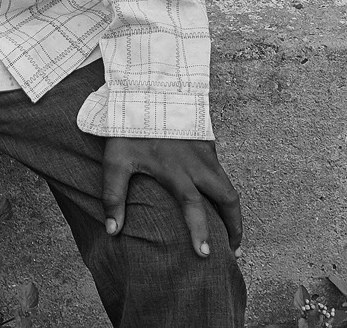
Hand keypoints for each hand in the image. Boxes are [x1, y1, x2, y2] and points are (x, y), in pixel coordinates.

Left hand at [101, 136, 242, 256]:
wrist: (148, 90)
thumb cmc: (131, 127)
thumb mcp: (116, 160)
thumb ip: (113, 196)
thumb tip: (112, 231)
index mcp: (176, 170)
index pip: (194, 206)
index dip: (201, 232)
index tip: (205, 255)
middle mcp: (197, 164)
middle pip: (227, 199)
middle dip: (234, 226)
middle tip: (232, 250)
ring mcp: (206, 153)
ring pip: (228, 186)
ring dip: (232, 210)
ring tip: (231, 231)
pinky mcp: (208, 142)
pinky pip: (221, 172)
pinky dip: (224, 191)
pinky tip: (217, 201)